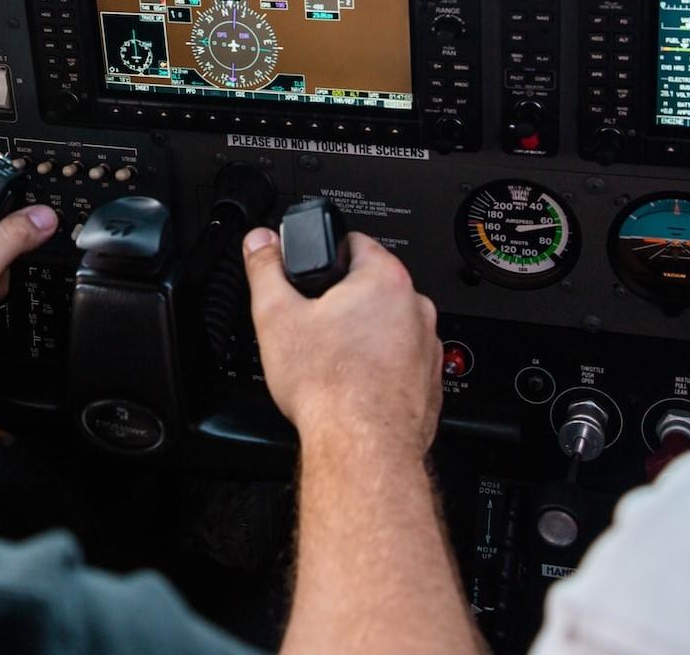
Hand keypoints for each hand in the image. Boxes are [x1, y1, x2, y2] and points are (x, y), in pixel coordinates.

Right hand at [243, 228, 442, 456]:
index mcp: (385, 279)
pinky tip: (353, 385)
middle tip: (314, 326)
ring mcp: (427, 346)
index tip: (310, 278)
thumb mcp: (276, 316)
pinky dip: (379, 368)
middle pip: (371, 287)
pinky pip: (400, 362)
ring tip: (332, 360)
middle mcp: (416, 307)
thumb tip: (260, 242)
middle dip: (342, 302)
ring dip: (363, 336)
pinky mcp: (429, 382)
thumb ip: (265, 269)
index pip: (354, 242)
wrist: (362, 447)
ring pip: (387, 327)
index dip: (324, 257)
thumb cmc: (329, 387)